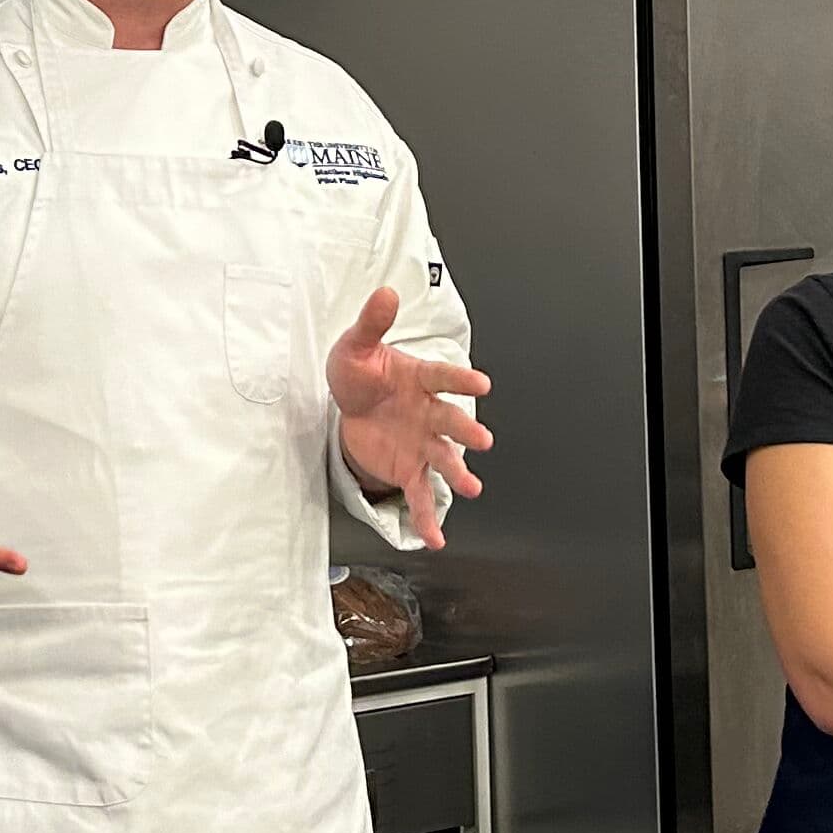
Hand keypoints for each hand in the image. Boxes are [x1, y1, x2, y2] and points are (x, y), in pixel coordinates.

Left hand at [327, 289, 492, 549]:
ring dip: (458, 472)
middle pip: (449, 420)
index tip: (481, 382)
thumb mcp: (356, 346)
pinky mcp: (409, 468)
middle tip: (482, 439)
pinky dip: (428, 517)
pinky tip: (435, 539)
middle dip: (465, 429)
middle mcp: (428, 412)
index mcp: (419, 379)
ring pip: (443, 458)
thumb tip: (386, 293)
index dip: (460, 379)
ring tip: (472, 488)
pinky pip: (420, 494)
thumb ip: (372, 323)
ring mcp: (421, 442)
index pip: (442, 377)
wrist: (350, 405)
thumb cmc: (360, 373)